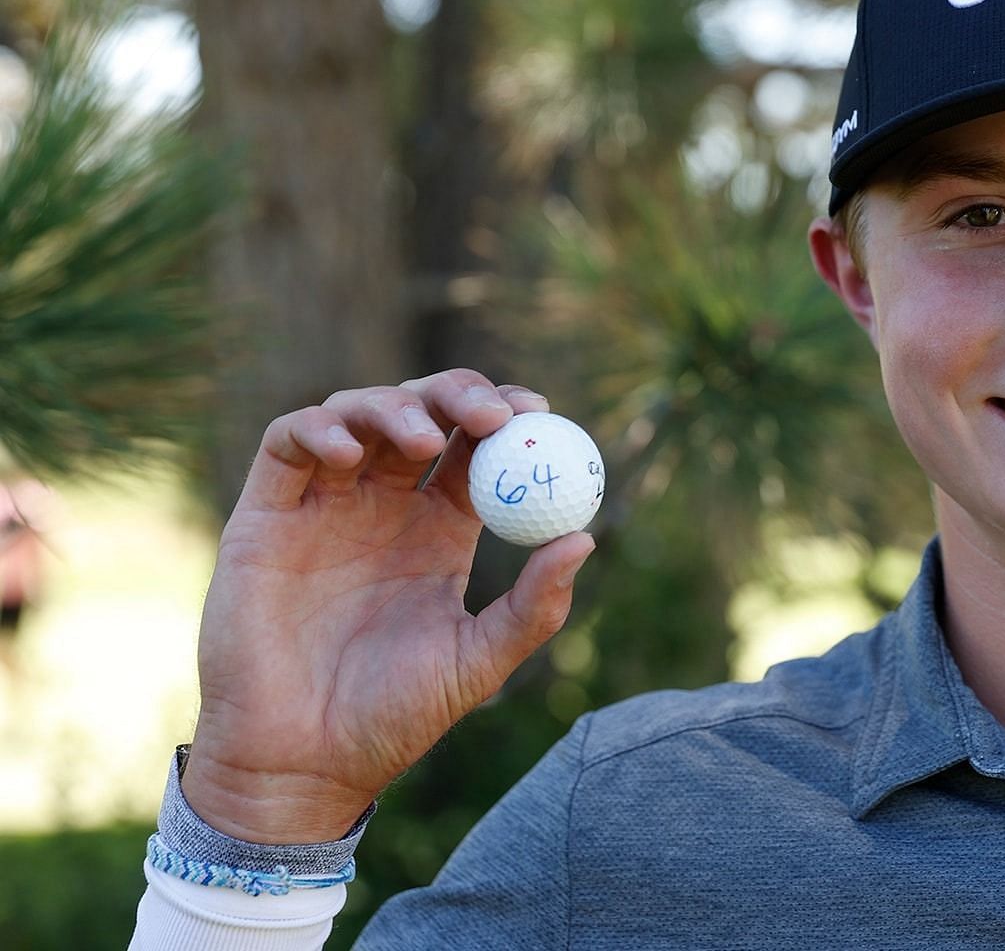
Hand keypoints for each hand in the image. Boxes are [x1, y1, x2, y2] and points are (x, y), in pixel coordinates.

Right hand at [181, 369, 594, 843]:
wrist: (301, 765)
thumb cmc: (392, 719)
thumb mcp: (477, 663)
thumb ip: (533, 607)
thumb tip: (585, 537)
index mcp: (439, 532)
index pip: (476, 449)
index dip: (506, 417)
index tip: (538, 414)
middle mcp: (383, 508)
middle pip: (423, 414)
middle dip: (458, 395)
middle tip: (492, 415)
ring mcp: (323, 507)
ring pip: (355, 413)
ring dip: (393, 407)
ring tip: (424, 441)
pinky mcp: (264, 517)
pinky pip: (286, 446)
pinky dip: (319, 429)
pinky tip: (350, 457)